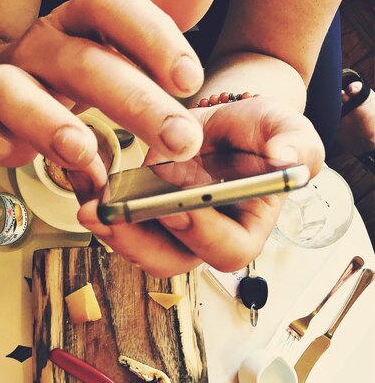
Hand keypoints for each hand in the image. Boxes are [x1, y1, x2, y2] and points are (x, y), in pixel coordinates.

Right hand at [0, 0, 219, 184]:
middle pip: (83, 62)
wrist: (4, 74)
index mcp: (80, 23)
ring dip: (49, 123)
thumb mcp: (118, 41)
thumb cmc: (74, 64)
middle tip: (180, 140)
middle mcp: (43, 47)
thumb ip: (160, 20)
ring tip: (82, 153)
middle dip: (135, 102)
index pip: (111, 7)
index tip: (191, 80)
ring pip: (18, 94)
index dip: (152, 37)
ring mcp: (8, 82)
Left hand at [77, 97, 324, 275]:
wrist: (226, 121)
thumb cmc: (258, 129)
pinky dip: (104, 211)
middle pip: (174, 261)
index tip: (178, 204)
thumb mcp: (284, 127)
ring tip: (90, 208)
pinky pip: (124, 226)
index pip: (227, 249)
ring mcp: (174, 232)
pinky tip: (87, 191)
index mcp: (247, 229)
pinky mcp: (148, 217)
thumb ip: (295, 143)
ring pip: (142, 250)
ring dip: (114, 233)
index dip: (202, 233)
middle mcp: (207, 240)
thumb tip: (288, 160)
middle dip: (140, 242)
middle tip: (111, 215)